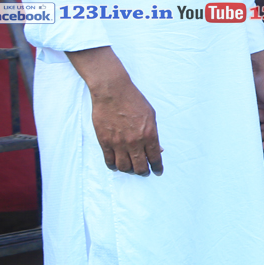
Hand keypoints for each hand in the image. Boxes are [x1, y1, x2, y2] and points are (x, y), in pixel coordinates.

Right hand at [72, 47, 162, 175]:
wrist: (113, 92)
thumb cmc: (134, 101)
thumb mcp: (151, 115)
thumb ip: (154, 134)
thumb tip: (158, 149)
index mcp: (149, 134)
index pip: (154, 158)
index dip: (157, 168)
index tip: (158, 171)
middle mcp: (134, 142)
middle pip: (139, 167)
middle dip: (143, 172)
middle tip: (144, 171)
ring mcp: (118, 143)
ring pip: (124, 167)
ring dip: (129, 170)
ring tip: (131, 168)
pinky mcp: (105, 142)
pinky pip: (109, 161)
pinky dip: (114, 166)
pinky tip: (117, 164)